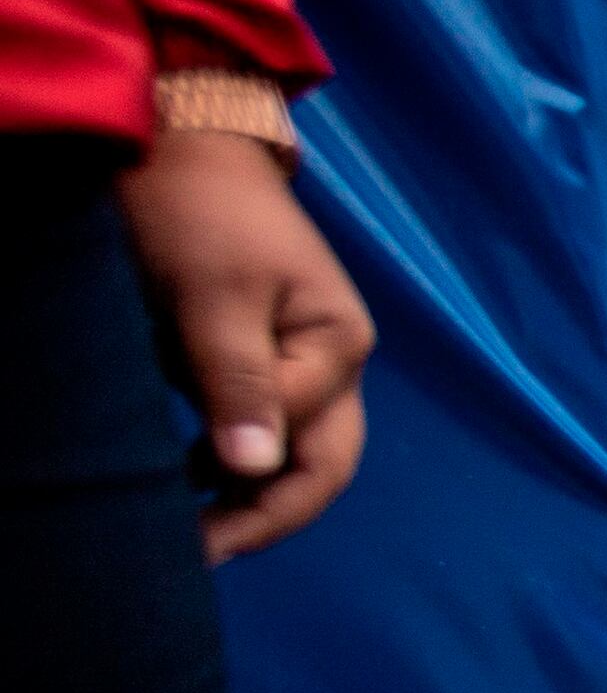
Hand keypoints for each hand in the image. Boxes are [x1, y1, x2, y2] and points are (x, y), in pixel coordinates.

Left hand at [114, 122, 370, 558]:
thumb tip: (253, 469)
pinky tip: (189, 472)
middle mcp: (335, 360)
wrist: (181, 140)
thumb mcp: (212, 298)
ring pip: (293, 447)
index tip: (192, 541)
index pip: (309, 452)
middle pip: (321, 463)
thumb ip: (237, 383)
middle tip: (200, 552)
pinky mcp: (264, 346)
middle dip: (265, 514)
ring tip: (186, 521)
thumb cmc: (196, 214)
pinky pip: (263, 419)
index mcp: (340, 348)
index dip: (255, 504)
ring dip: (247, 489)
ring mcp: (303, 355)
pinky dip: (231, 456)